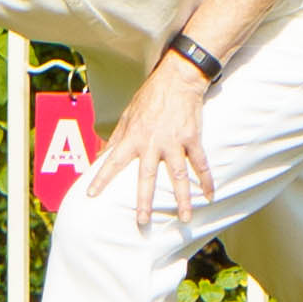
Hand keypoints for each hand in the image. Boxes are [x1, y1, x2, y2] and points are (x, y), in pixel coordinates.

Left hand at [84, 51, 213, 230]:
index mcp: (133, 137)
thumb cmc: (150, 96)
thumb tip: (102, 154)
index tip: (91, 195)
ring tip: (185, 218)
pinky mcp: (192, 138)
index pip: (113, 161)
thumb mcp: (128, 115)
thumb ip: (117, 137)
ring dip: (182, 198)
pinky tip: (210, 195)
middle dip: (144, 201)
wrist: (177, 79)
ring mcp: (174, 142)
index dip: (101, 178)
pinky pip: (200, 163)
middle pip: (146, 177)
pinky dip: (207, 179)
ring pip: (178, 176)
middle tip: (142, 221)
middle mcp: (152, 143)